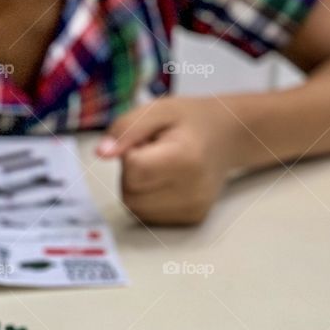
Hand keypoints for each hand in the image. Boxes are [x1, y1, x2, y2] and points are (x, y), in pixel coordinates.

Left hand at [97, 97, 241, 224]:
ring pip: (135, 208)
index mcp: (186, 158)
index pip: (133, 168)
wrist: (227, 137)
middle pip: (130, 193)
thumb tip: (101, 153)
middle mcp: (192, 190)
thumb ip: (125, 128)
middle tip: (155, 152)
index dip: (132, 151)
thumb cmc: (190, 122)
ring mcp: (193, 209)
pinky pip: (148, 216)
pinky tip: (166, 181)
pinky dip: (148, 200)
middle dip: (132, 172)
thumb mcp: (157, 110)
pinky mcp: (191, 219)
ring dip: (138, 187)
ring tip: (161, 166)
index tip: (149, 140)